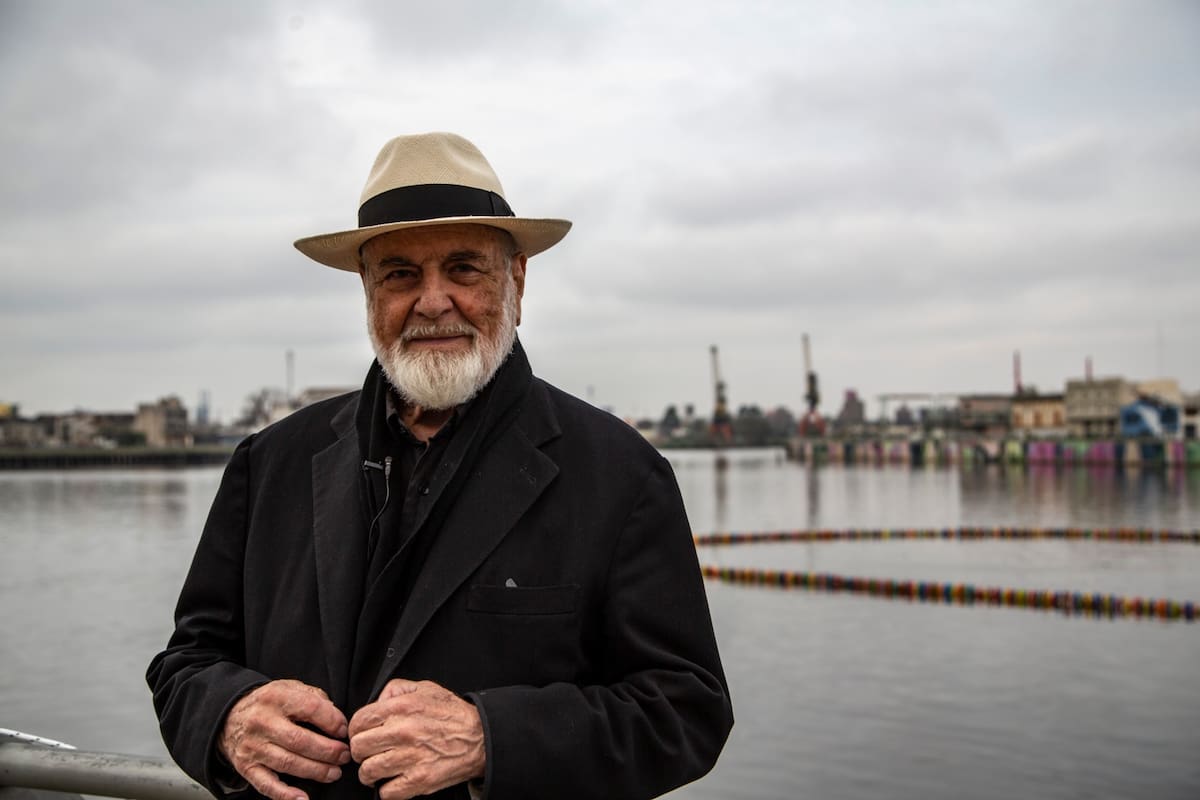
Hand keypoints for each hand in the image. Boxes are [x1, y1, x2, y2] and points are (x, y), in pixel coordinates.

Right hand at [218, 679, 350, 799]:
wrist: (229, 716)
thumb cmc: (268, 703)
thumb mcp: (288, 687)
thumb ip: (313, 697)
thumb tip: (336, 718)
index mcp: (276, 697)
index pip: (311, 708)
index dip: (332, 721)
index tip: (344, 731)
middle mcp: (262, 722)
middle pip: (300, 741)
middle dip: (328, 751)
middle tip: (345, 756)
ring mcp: (253, 747)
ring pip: (288, 763)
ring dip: (316, 771)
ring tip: (334, 773)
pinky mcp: (246, 767)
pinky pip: (266, 784)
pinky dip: (285, 794)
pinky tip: (303, 798)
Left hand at [348, 679, 485, 799]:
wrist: (481, 738)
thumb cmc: (452, 715)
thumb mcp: (425, 688)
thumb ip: (396, 689)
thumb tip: (376, 701)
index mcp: (402, 707)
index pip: (358, 721)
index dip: (356, 730)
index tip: (361, 735)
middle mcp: (403, 731)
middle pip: (358, 747)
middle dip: (361, 751)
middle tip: (370, 752)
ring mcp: (410, 758)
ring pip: (368, 771)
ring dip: (370, 772)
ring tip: (378, 769)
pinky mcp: (419, 780)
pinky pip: (386, 792)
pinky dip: (387, 789)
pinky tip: (395, 780)